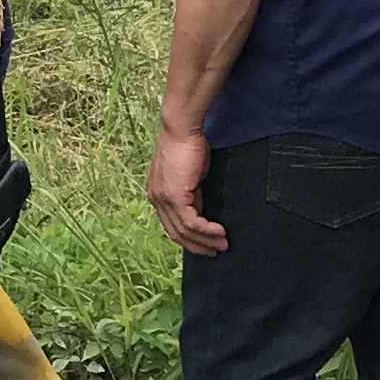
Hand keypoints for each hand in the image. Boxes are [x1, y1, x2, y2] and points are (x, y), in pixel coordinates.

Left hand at [146, 125, 225, 256]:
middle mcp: (156, 199)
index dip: (188, 237)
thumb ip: (192, 193)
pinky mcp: (174, 197)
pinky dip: (206, 230)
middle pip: (175, 233)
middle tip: (215, 250)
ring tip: (223, 244)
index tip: (205, 243)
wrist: (181, 129)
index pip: (171, 224)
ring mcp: (163, 199)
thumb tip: (201, 209)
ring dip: (205, 240)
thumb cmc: (188, 144)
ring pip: (184, 231)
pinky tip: (219, 232)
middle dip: (197, 245)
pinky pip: (191, 223)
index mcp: (157, 194)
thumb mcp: (190, 175)